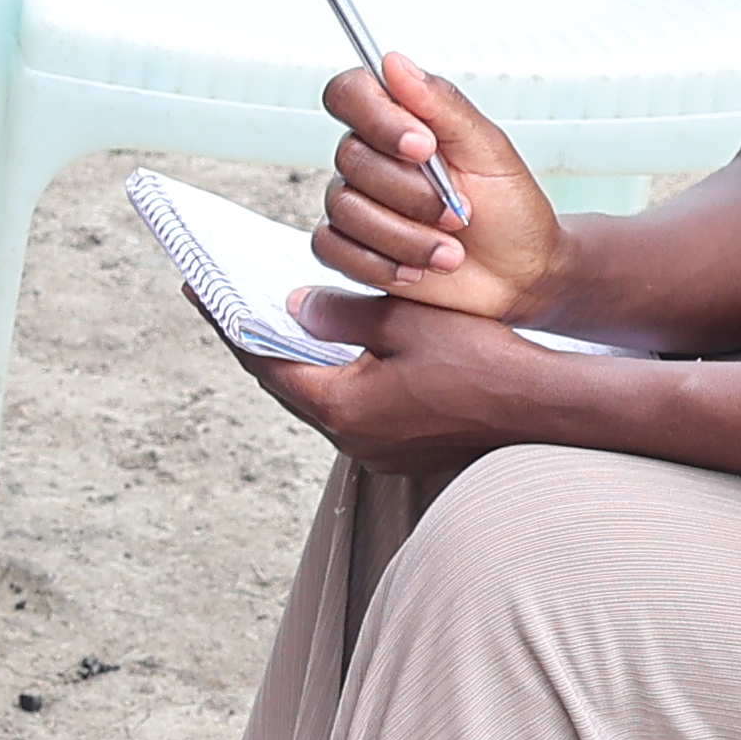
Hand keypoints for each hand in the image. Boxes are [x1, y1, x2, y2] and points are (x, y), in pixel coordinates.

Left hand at [245, 287, 561, 475]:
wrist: (543, 408)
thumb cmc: (481, 358)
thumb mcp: (404, 320)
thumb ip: (342, 315)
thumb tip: (295, 307)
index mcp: (343, 407)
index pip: (266, 362)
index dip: (229, 321)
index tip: (197, 288)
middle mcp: (351, 440)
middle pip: (287, 383)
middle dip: (257, 339)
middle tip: (225, 296)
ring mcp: (377, 451)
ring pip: (320, 398)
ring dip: (298, 361)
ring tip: (275, 317)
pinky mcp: (402, 451)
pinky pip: (352, 409)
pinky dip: (336, 377)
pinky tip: (337, 349)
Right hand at [311, 53, 562, 321]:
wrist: (519, 275)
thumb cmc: (509, 209)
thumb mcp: (488, 150)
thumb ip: (441, 104)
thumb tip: (395, 62)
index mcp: (401, 121)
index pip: (351, 92)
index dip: (376, 117)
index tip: (423, 146)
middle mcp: (372, 157)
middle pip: (350, 158)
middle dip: (412, 194)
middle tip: (460, 212)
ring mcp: (358, 203)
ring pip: (345, 209)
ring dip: (405, 236)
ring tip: (449, 251)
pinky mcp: (351, 248)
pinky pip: (332, 248)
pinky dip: (379, 263)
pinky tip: (417, 269)